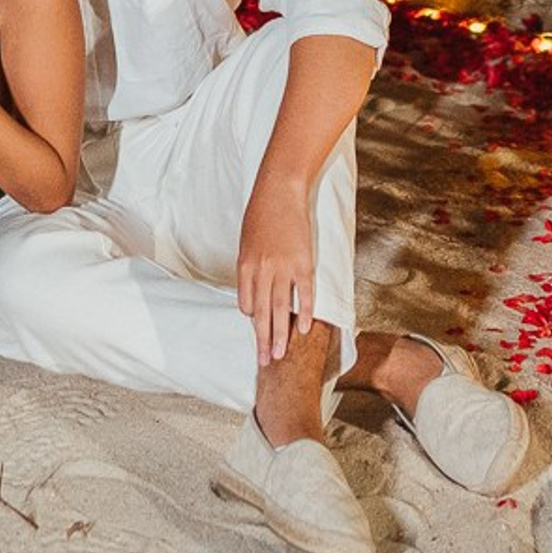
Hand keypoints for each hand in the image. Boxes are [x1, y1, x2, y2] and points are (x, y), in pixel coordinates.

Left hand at [237, 175, 316, 367]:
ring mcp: (283, 268)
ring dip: (281, 335)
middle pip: (262, 313)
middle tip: (266, 362)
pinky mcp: (303, 263)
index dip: (254, 319)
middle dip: (263, 340)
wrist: (280, 190)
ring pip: (282, 309)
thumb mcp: (247, 241)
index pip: (246, 304)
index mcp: (245, 266)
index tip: (259, 330)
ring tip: (281, 355)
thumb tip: (255, 291)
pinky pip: (304, 294)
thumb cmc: (260, 214)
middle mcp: (262, 271)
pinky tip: (303, 330)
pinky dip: (305, 313)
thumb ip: (250, 268)